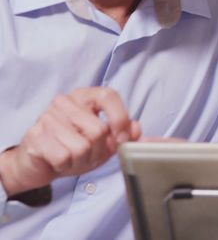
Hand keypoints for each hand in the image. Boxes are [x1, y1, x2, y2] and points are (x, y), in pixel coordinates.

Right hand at [0, 87, 140, 194]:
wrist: (37, 164)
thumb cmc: (72, 148)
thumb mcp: (103, 142)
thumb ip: (123, 134)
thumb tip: (137, 130)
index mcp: (84, 96)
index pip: (109, 96)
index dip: (120, 119)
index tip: (121, 139)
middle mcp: (64, 102)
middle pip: (98, 130)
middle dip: (98, 151)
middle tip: (88, 154)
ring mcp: (47, 117)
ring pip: (82, 146)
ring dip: (81, 160)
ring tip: (72, 157)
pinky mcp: (35, 136)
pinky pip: (64, 157)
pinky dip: (65, 165)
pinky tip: (58, 161)